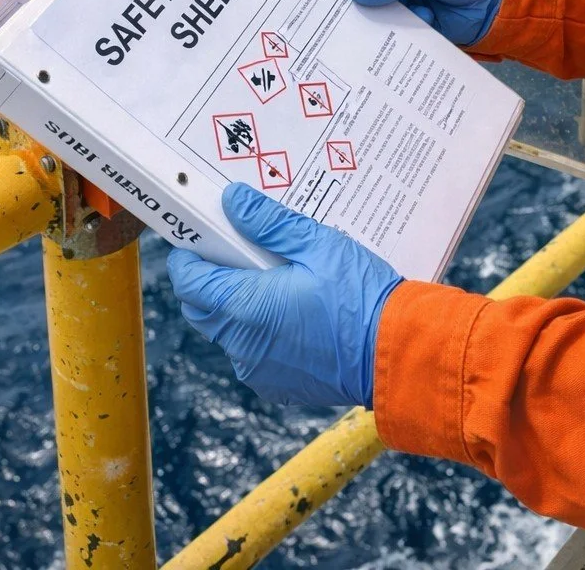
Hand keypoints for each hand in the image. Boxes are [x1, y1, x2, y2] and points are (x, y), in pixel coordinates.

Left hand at [166, 181, 401, 408]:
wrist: (396, 353)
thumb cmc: (361, 298)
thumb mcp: (318, 245)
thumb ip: (269, 223)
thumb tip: (233, 201)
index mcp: (246, 308)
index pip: (189, 282)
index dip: (187, 256)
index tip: (197, 236)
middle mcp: (243, 345)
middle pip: (202, 307)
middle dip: (209, 278)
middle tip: (236, 249)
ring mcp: (259, 369)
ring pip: (227, 330)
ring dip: (237, 303)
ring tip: (274, 275)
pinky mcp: (278, 384)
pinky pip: (253, 351)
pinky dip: (260, 328)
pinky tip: (292, 307)